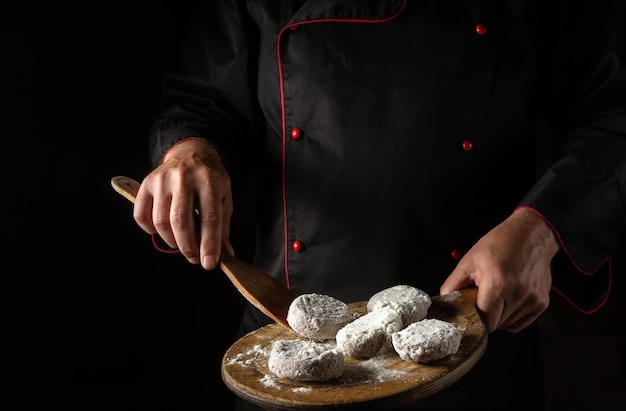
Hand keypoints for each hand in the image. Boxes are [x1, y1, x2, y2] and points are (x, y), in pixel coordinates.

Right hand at [133, 138, 234, 269]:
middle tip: (194, 258)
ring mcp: (162, 180)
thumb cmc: (210, 178)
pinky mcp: (146, 184)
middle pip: (181, 220)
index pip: (210, 217)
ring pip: (161, 221)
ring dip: (171, 241)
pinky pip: (141, 215)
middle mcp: (184, 178)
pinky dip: (150, 230)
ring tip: (181, 245)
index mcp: (209, 180)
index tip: (209, 263)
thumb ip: (223, 226)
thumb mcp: (224, 197)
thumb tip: (225, 255)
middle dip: (188, 246)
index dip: (209, 244)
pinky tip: (163, 232)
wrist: (191, 152)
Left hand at [440, 208, 558, 332]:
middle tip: (482, 298)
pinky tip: (508, 299)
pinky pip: (520, 323)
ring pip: (507, 325)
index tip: (470, 313)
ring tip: (497, 294)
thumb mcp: (469, 261)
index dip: (474, 319)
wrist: (530, 236)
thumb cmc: (500, 244)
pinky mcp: (541, 304)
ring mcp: (532, 300)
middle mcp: (519, 294)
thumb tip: (444, 303)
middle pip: (495, 325)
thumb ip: (453, 285)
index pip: (485, 321)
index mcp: (498, 284)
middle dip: (485, 315)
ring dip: (498, 316)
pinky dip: (511, 316)